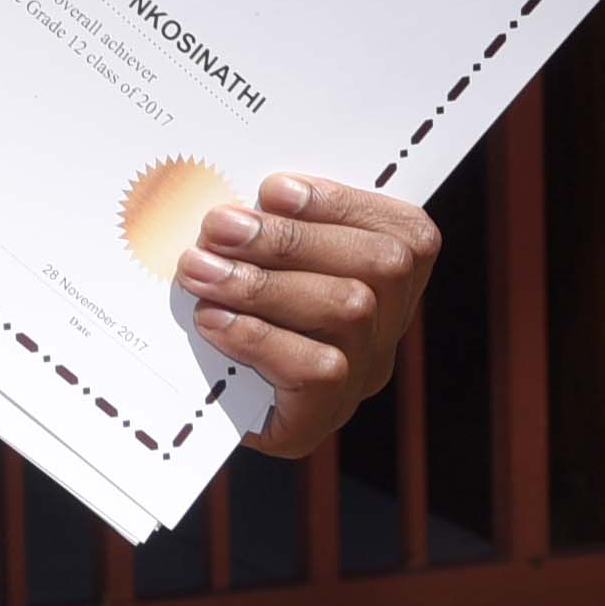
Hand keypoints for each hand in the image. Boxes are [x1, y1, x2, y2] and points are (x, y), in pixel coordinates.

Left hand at [178, 173, 439, 455]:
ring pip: (350, 312)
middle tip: (218, 226)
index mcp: (386, 276)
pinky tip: (211, 320)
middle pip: (381, 266)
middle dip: (291, 238)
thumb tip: (242, 198)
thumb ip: (266, 218)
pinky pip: (317, 370)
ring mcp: (363, 374)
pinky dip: (257, 335)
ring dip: (264, 283)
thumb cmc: (230, 300)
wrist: (202, 400)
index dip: (342, 204)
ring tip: (200, 270)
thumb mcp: (254, 250)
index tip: (272, 189)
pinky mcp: (323, 416)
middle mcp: (387, 326)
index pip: (404, 233)